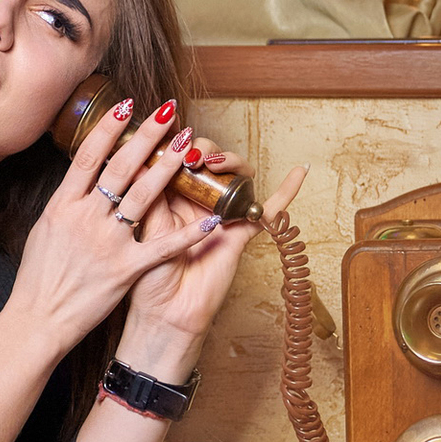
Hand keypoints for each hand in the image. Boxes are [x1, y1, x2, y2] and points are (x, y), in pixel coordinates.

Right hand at [4, 99, 224, 361]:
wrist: (38, 319)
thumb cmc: (40, 278)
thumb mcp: (45, 230)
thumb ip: (67, 203)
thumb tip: (82, 178)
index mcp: (63, 206)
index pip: (90, 157)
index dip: (110, 128)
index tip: (129, 106)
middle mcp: (85, 218)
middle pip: (121, 168)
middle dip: (148, 137)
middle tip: (170, 113)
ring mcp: (106, 243)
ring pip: (143, 196)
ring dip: (168, 168)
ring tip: (188, 146)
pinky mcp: (124, 269)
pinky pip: (162, 247)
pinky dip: (188, 234)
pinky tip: (210, 220)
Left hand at [119, 136, 307, 377]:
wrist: (166, 313)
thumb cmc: (147, 277)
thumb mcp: (142, 228)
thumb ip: (148, 194)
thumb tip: (141, 155)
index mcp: (170, 197)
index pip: (180, 157)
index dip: (178, 142)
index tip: (169, 129)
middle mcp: (198, 202)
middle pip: (210, 160)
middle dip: (205, 148)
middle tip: (194, 155)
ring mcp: (222, 215)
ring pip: (237, 176)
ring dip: (231, 160)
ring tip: (217, 162)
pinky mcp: (241, 233)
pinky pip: (268, 210)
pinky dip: (287, 190)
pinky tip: (300, 171)